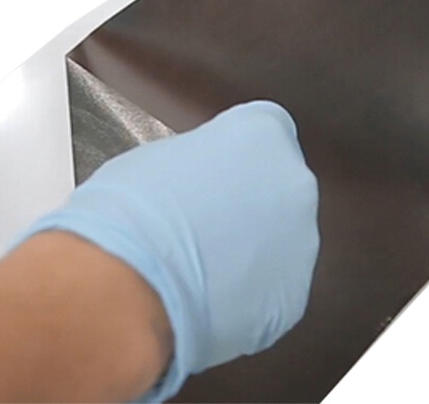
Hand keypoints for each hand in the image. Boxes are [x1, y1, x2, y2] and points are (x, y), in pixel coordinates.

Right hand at [19, 101, 319, 401]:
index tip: (218, 171)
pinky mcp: (292, 297)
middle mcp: (293, 182)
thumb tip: (197, 177)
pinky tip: (209, 297)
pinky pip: (274, 290)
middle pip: (279, 187)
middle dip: (249, 203)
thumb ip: (199, 160)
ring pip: (282, 242)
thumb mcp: (159, 157)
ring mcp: (300, 242)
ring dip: (252, 250)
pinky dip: (249, 295)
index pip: (266, 131)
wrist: (127, 281)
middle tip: (206, 222)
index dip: (237, 155)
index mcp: (262, 134)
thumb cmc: (132, 212)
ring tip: (201, 266)